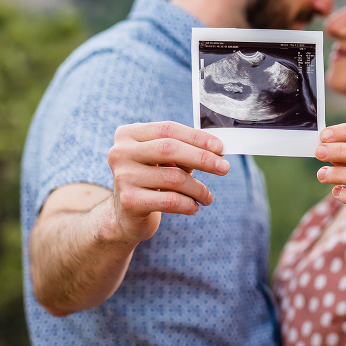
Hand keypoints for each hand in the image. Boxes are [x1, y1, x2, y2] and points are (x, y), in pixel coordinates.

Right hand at [107, 121, 228, 243]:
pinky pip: (170, 200)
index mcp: (128, 134)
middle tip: (224, 168)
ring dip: (198, 188)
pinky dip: (188, 204)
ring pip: (173, 178)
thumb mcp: (163, 161)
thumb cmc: (151, 181)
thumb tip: (217, 151)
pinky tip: (194, 207)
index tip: (220, 147)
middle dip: (202, 158)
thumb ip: (183, 150)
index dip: (196, 137)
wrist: (126, 216)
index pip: (168, 129)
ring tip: (208, 197)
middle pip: (169, 149)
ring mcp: (123, 177)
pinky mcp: (129, 201)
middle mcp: (120, 153)